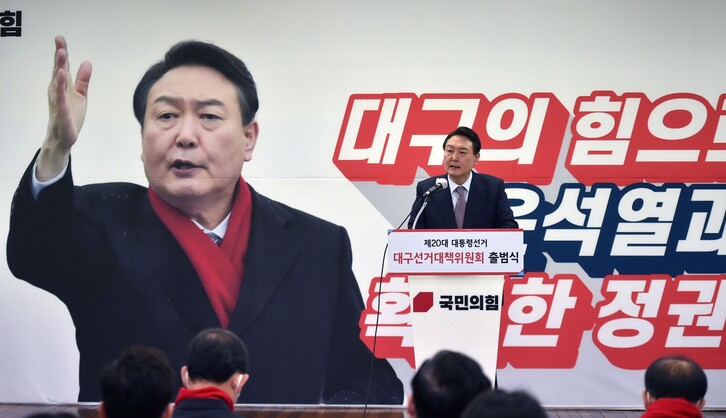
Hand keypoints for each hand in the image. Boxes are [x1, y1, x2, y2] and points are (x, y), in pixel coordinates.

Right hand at [37, 36, 92, 180]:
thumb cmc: (70, 116)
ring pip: (58, 82)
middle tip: (59, 41)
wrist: (64, 138)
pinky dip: (61, 87)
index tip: (60, 39)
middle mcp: (57, 91)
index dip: (62, 53)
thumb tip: (87, 62)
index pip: (62, 67)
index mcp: (62, 87)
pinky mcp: (62, 112)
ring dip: (59, 67)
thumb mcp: (81, 95)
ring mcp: (59, 101)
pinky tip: (62, 76)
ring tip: (62, 53)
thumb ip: (83, 79)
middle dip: (59, 56)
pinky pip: (61, 98)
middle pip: (58, 71)